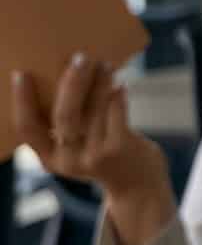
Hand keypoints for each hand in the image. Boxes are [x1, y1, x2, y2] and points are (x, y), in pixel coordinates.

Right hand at [13, 55, 175, 244]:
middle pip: (64, 116)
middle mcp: (68, 160)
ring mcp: (95, 155)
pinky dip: (117, 96)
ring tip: (103, 64)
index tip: (21, 74)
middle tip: (79, 58)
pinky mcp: (120, 149)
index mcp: (49, 158)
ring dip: (99, 83)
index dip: (21, 101)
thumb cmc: (103, 156)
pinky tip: (120, 83)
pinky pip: (117, 115)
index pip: (27, 128)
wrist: (138, 186)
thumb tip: (65, 77)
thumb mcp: (77, 149)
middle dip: (71, 84)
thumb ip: (67, 125)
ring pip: (93, 111)